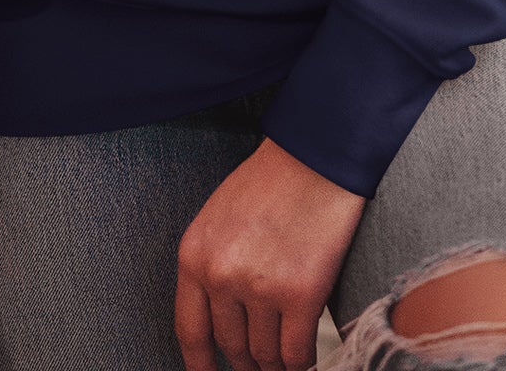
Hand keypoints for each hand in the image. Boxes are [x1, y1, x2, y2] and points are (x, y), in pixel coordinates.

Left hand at [175, 137, 365, 370]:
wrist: (315, 156)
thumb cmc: (270, 181)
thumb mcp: (218, 219)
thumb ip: (212, 265)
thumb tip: (220, 318)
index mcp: (195, 255)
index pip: (190, 331)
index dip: (199, 366)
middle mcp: (222, 276)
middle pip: (231, 347)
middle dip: (245, 363)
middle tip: (257, 366)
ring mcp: (261, 288)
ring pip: (265, 355)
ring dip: (274, 366)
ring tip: (282, 363)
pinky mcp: (301, 295)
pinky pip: (295, 352)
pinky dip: (301, 362)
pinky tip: (304, 357)